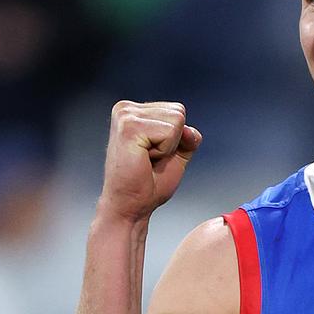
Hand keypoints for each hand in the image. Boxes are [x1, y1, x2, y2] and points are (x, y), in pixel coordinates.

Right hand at [98, 100, 201, 221]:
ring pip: (176, 120)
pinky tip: (144, 159)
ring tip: (146, 159)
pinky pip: (170, 132)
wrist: (130, 206)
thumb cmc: (148, 183)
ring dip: (168, 147)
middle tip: (150, 159)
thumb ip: (187, 136)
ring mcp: (125, 115)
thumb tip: (189, 130)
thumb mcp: (176, 154)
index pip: (177, 110)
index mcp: (134, 111)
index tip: (154, 154)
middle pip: (179, 112)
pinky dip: (164, 151)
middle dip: (173, 141)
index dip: (176, 138)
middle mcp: (125, 108)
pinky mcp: (128, 127)